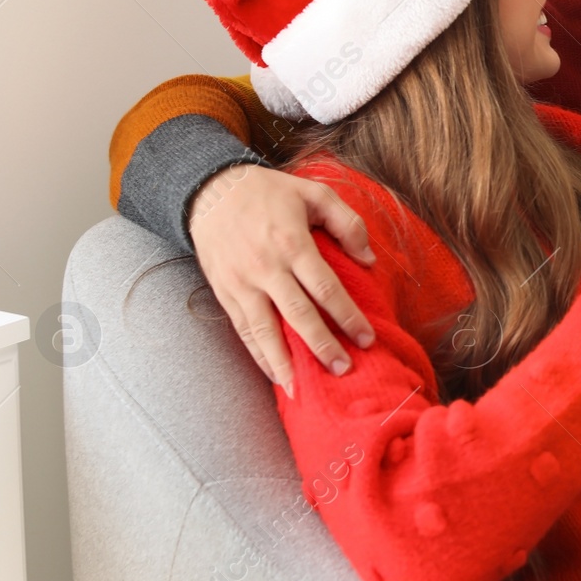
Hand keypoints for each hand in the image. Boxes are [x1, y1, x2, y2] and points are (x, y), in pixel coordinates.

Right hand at [188, 163, 377, 393]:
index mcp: (292, 243)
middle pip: (298, 316)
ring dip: (285, 363)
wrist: (211, 191)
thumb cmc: (269, 192)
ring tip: (303, 390)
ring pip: (265, 331)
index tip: (367, 338)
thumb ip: (347, 222)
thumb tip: (369, 260)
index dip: (348, 315)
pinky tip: (275, 375)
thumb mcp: (314, 192)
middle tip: (345, 369)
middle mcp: (266, 268)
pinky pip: (244, 331)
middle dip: (323, 346)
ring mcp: (242, 284)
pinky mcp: (225, 293)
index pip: (325, 287)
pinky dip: (259, 356)